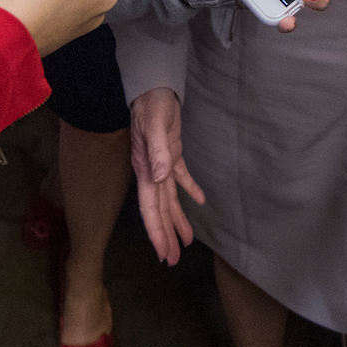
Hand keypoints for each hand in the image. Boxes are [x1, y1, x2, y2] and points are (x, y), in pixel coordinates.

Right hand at [129, 86, 205, 264]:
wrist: (152, 86)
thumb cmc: (151, 104)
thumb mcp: (154, 124)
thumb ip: (158, 151)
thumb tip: (159, 177)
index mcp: (145, 169)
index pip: (150, 208)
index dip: (157, 232)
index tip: (163, 254)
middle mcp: (151, 171)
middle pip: (159, 210)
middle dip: (165, 235)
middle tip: (172, 260)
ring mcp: (160, 163)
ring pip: (169, 199)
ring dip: (177, 219)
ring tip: (186, 241)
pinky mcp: (171, 153)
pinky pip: (180, 177)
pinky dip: (189, 189)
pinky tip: (200, 201)